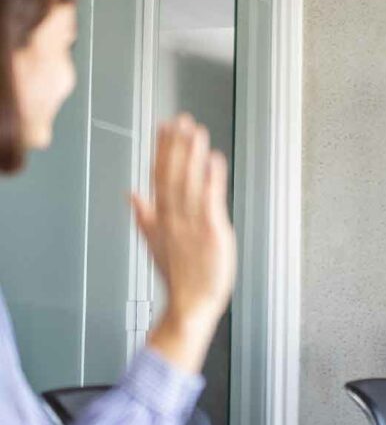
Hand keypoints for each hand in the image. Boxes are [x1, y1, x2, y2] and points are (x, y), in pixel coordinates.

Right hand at [133, 114, 236, 371]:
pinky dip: (211, 179)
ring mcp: (192, 224)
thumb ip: (144, 217)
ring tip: (195, 130)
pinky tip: (214, 159)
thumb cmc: (179, 276)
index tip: (165, 127)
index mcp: (162, 217)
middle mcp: (174, 217)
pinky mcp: (211, 232)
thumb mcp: (156, 243)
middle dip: (176, 145)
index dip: (162, 150)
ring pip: (189, 182)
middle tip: (180, 119)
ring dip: (191, 155)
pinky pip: (210, 201)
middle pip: (172, 174)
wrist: (190, 304)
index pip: (159, 176)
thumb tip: (131, 195)